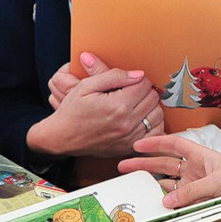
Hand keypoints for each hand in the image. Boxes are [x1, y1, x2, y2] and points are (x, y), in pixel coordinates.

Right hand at [27, 53, 164, 157]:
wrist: (63, 137)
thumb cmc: (72, 110)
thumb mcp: (86, 86)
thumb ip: (114, 76)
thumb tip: (138, 74)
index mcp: (117, 105)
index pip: (144, 84)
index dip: (138, 79)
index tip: (128, 82)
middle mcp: (126, 123)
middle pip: (153, 98)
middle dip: (145, 91)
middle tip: (132, 91)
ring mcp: (129, 137)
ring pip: (158, 115)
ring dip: (150, 106)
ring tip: (136, 104)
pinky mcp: (129, 147)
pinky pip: (154, 133)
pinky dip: (153, 124)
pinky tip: (141, 118)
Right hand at [117, 135, 220, 207]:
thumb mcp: (219, 182)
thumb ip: (192, 191)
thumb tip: (168, 201)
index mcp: (200, 155)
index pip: (174, 144)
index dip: (155, 142)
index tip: (137, 144)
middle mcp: (194, 169)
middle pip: (164, 164)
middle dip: (144, 164)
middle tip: (123, 166)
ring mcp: (193, 186)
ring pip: (166, 184)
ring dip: (151, 184)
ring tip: (133, 186)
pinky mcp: (195, 202)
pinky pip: (176, 201)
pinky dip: (164, 203)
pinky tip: (153, 203)